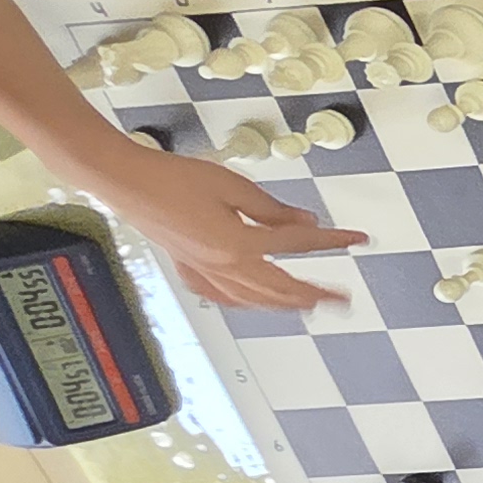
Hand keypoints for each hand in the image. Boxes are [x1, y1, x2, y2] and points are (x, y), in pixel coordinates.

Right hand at [93, 141, 368, 309]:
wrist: (125, 181)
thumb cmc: (175, 177)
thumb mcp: (233, 186)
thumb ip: (271, 209)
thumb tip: (307, 220)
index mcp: (237, 245)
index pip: (298, 244)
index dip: (332, 241)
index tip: (358, 240)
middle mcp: (223, 267)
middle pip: (280, 288)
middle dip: (315, 295)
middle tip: (342, 300)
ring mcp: (203, 272)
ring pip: (254, 299)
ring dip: (284, 304)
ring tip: (308, 304)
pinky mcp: (187, 268)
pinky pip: (224, 296)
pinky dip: (246, 302)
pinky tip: (252, 300)